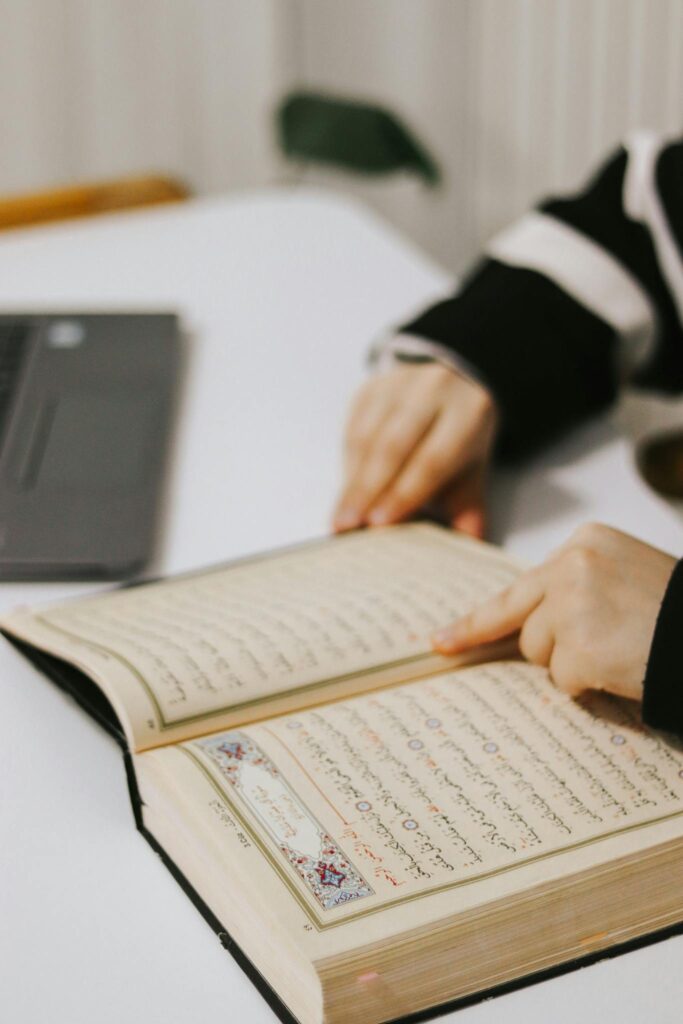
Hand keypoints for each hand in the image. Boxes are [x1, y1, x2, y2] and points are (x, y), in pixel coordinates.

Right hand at [333, 363, 496, 537]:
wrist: (453, 382)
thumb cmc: (461, 437)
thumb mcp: (473, 469)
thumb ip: (469, 511)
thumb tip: (465, 555)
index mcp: (467, 413)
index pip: (432, 458)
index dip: (404, 492)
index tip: (380, 523)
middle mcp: (432, 392)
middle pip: (393, 446)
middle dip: (368, 491)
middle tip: (348, 527)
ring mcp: (397, 386)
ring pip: (366, 438)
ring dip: (351, 483)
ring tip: (341, 519)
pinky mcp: (369, 390)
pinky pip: (351, 430)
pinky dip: (346, 466)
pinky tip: (344, 495)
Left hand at [433, 523, 675, 701]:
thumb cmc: (673, 610)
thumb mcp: (621, 574)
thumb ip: (572, 586)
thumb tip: (523, 625)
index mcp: (583, 542)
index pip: (517, 587)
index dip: (477, 621)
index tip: (440, 642)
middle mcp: (572, 565)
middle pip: (524, 623)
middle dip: (543, 644)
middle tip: (543, 647)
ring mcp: (574, 604)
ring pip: (540, 653)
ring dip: (574, 662)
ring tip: (622, 647)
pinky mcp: (582, 646)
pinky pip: (564, 681)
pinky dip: (591, 684)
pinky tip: (624, 664)